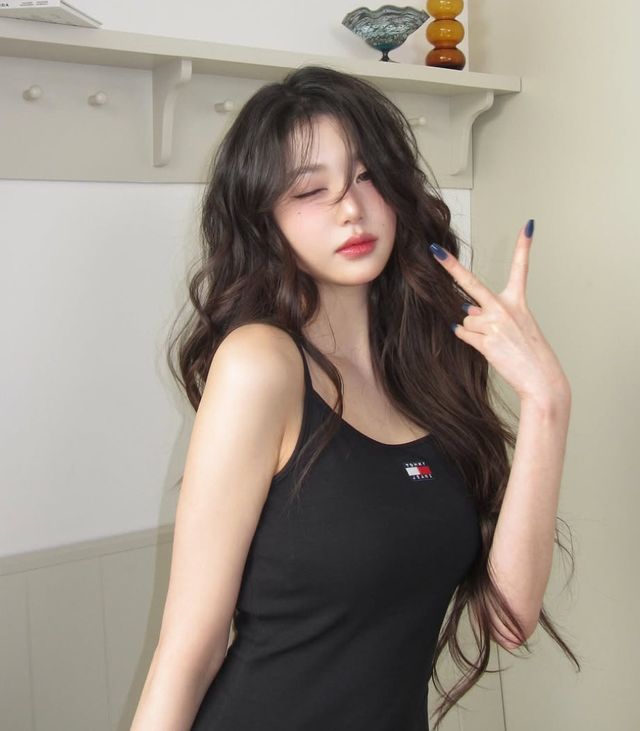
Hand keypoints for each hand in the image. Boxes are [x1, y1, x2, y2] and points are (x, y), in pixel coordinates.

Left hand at [429, 221, 569, 403]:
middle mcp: (505, 308)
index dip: (524, 247)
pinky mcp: (486, 340)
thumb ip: (491, 314)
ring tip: (494, 341)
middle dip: (450, 268)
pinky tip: (485, 345)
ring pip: (466, 319)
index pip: (521, 269)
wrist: (540, 378)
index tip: (527, 226)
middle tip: (435, 251)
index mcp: (518, 302)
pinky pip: (464, 334)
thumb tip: (466, 312)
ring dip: (473, 330)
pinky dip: (468, 338)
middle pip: (471, 284)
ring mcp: (494, 324)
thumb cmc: (529, 354)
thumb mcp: (516, 327)